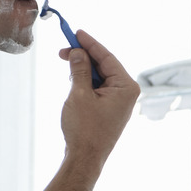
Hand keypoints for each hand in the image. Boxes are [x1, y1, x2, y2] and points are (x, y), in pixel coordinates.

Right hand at [58, 30, 139, 166]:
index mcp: (126, 86)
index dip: (90, 43)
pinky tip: (73, 80)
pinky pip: (99, 88)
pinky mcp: (110, 109)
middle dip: (84, 56)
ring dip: (83, 69)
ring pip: (100, 76)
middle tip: (64, 50)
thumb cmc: (85, 129)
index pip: (107, 57)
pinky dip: (86, 82)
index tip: (76, 32)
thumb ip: (79, 70)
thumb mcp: (79, 94)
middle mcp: (127, 92)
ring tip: (66, 65)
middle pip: (104, 65)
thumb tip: (78, 52)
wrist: (85, 159)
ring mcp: (120, 102)